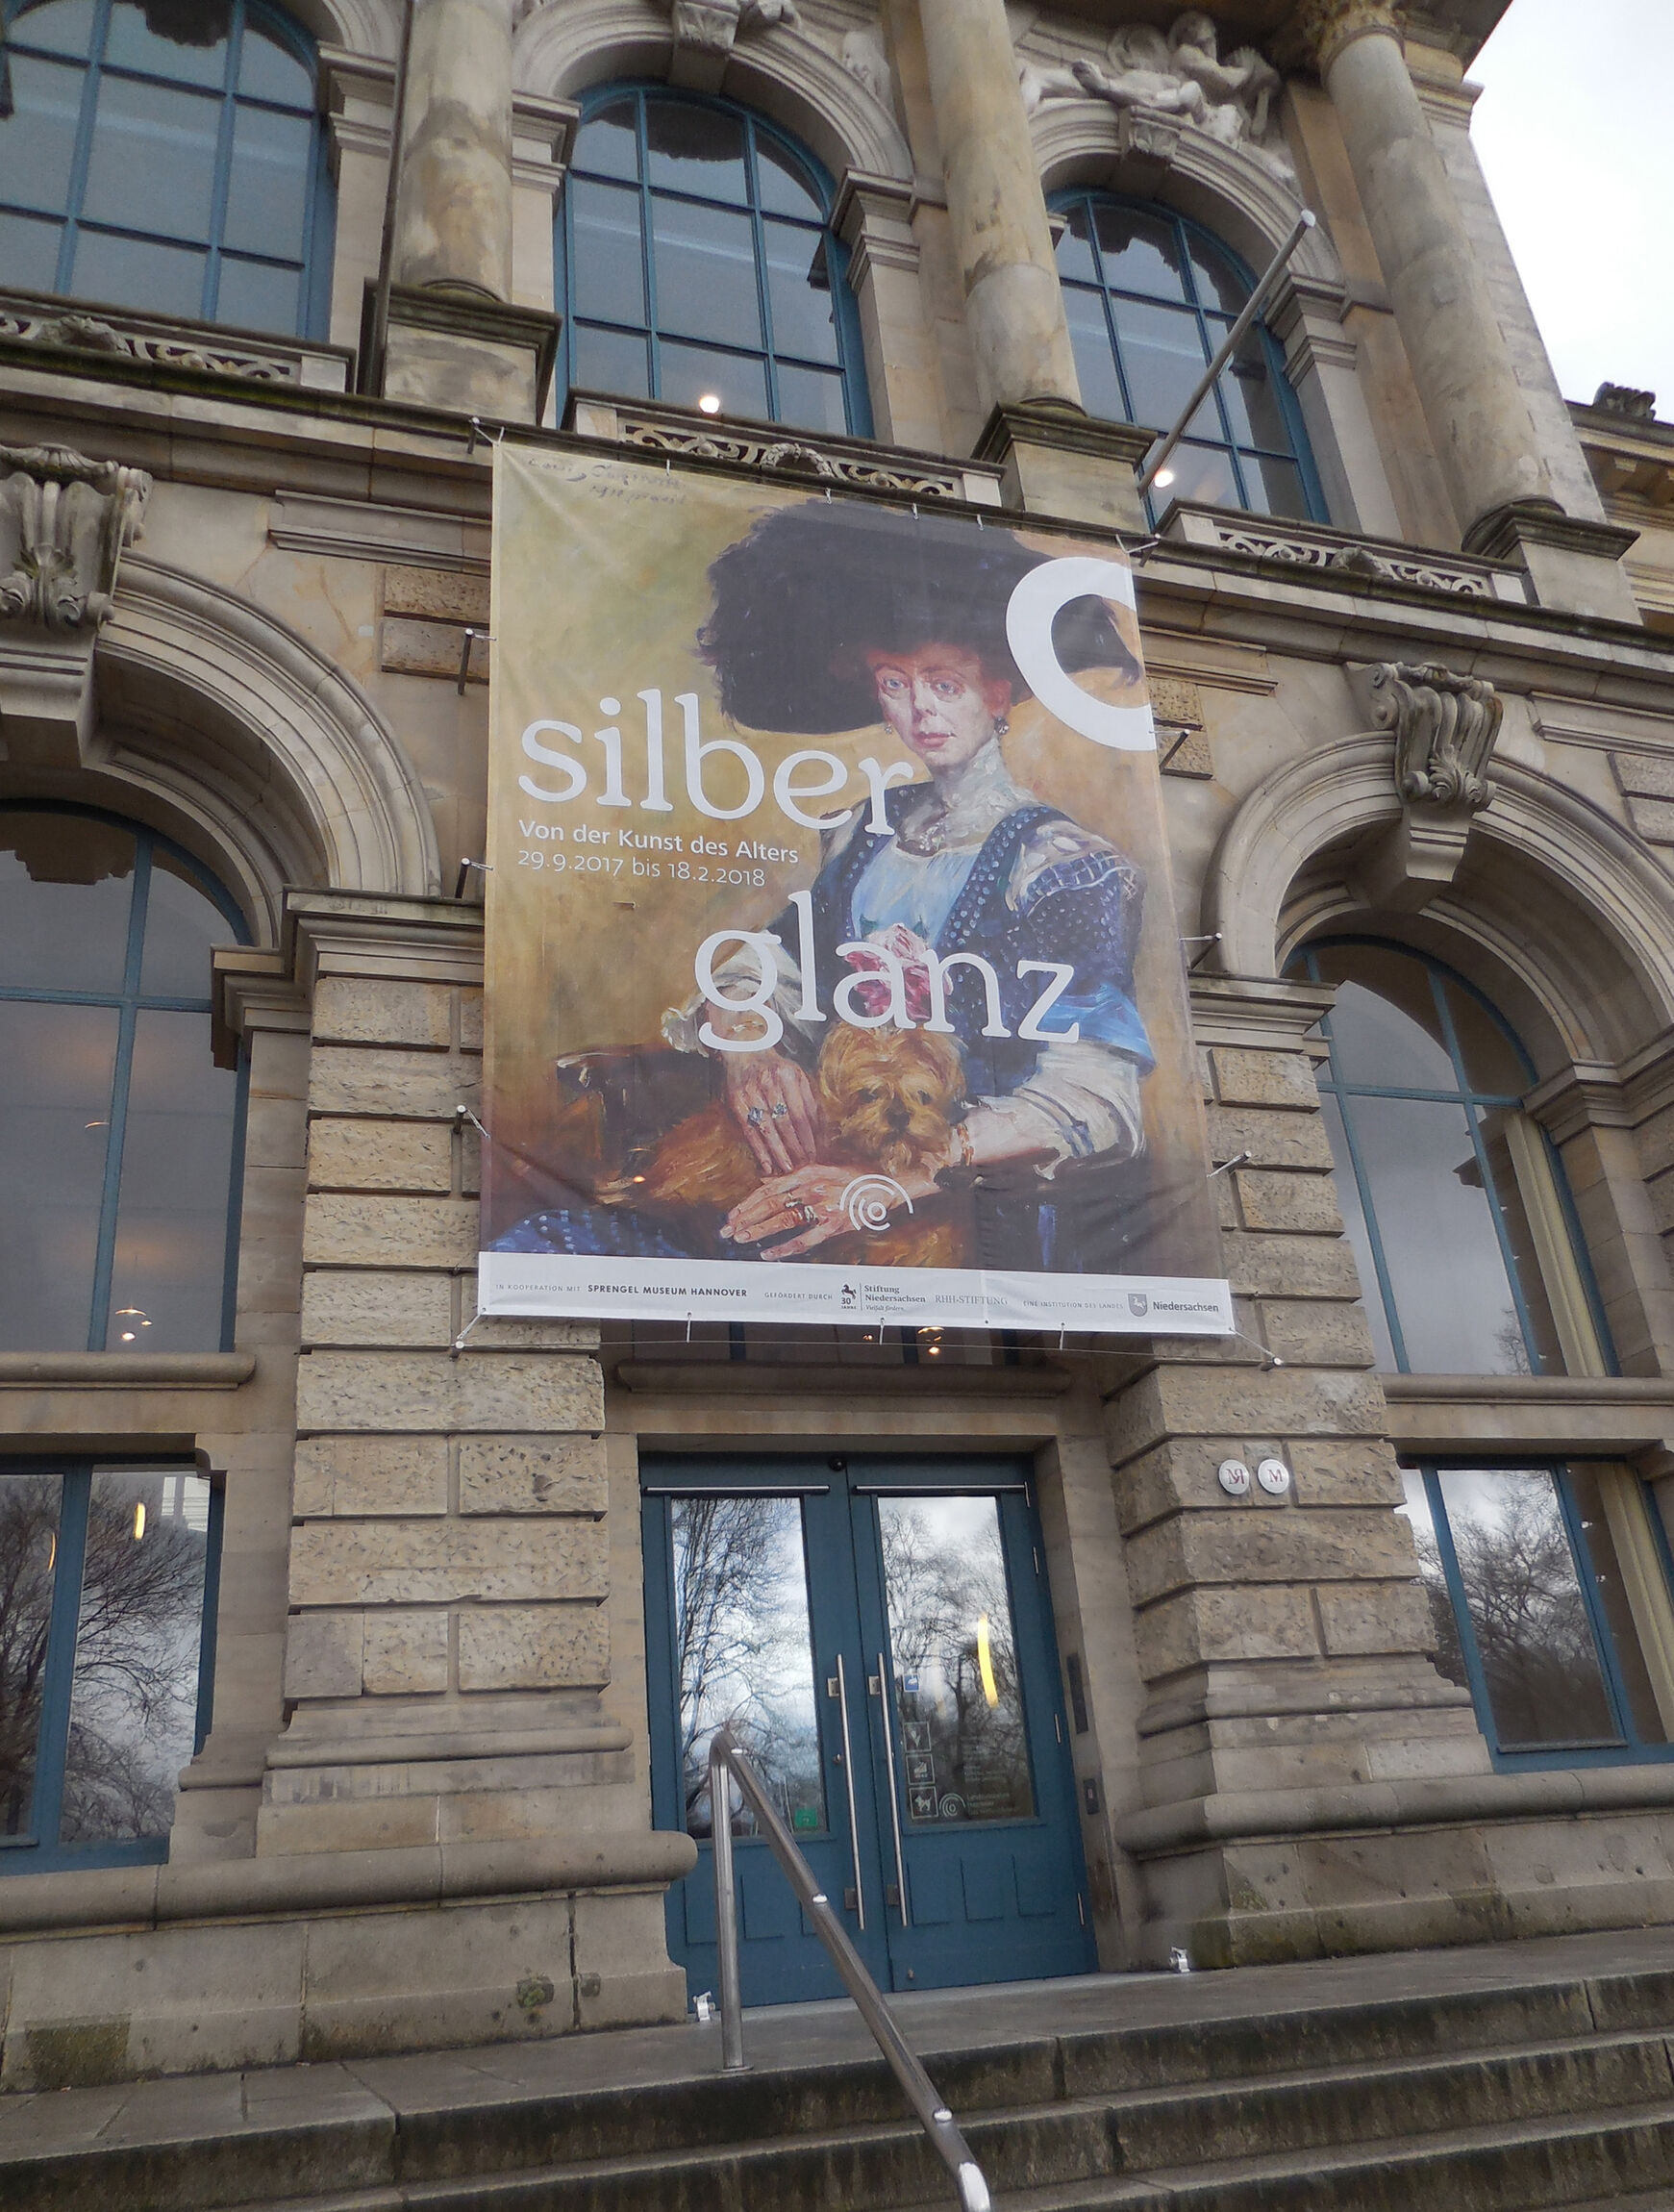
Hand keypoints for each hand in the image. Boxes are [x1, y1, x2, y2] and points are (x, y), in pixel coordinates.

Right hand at [723, 1052, 821, 1175]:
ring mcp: (750, 1092)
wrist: (745, 1053)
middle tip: (803, 1165)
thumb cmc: (777, 1070)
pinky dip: (758, 1150)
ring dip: (778, 1152)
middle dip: (795, 1147)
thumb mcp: (797, 1077)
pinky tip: (766, 1165)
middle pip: (785, 1123)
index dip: (808, 1137)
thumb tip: (821, 1135)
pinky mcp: (736, 1102)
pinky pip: (749, 1131)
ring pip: (767, 1129)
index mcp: (788, 1076)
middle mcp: (768, 1083)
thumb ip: (809, 1102)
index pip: (801, 1113)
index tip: (814, 1154)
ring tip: (787, 1168)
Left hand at [723, 1164, 864, 1257]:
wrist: (885, 1186)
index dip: (747, 1202)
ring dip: (758, 1231)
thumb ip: (794, 1176)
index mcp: (807, 1172)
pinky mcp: (833, 1225)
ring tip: (741, 1238)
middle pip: (770, 1205)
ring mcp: (822, 1207)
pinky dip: (784, 1248)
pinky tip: (768, 1253)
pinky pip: (803, 1239)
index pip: (768, 1189)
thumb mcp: (824, 1167)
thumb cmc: (855, 1176)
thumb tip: (766, 1180)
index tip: (733, 1214)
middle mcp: (811, 1187)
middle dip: (745, 1218)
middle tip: (728, 1230)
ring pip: (782, 1221)